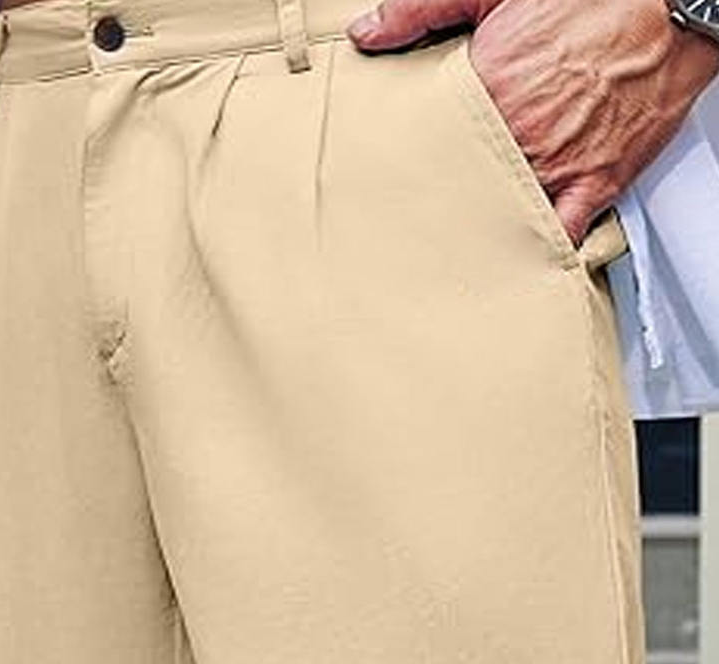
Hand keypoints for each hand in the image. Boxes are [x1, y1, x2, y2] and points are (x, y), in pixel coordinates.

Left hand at [347, 0, 718, 244]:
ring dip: (481, 230)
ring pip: (503, 217)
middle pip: (463, 189)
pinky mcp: (597, 182)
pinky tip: (515, 262)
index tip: (393, 182)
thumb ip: (421, 11)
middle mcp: (519, 139)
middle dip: (442, 202)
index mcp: (487, 96)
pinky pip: (562, 233)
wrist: (672, 3)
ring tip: (453, 250)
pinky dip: (539, 250)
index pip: (431, 149)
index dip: (412, 167)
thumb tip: (367, 33)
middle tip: (416, 222)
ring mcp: (557, 165)